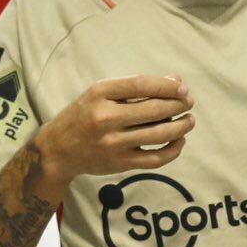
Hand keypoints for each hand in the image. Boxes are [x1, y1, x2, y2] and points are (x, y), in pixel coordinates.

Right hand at [31, 75, 193, 197]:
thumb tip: (175, 82)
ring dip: (181, 127)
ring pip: (159, 134)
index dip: (167, 86)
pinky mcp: (120, 163)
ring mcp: (113, 143)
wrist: (57, 150)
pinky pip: (155, 158)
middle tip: (188, 103)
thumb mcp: (100, 94)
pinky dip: (173, 150)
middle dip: (178, 105)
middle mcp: (105, 118)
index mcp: (99, 93)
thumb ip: (134, 87)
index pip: (142, 85)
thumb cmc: (83, 115)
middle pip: (154, 109)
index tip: (183, 88)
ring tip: (189, 121)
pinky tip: (179, 142)